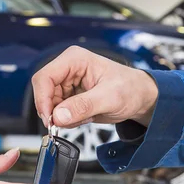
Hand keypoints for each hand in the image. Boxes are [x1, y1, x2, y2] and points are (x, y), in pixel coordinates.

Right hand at [32, 46, 158, 127]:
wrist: (140, 97)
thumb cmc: (131, 89)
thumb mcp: (109, 98)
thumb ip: (83, 106)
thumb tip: (58, 116)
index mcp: (75, 59)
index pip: (44, 77)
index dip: (42, 99)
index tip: (50, 118)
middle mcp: (68, 69)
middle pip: (43, 92)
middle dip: (53, 111)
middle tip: (66, 123)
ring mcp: (67, 83)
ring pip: (49, 104)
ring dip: (63, 117)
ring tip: (85, 116)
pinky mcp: (69, 96)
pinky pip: (58, 111)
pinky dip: (68, 119)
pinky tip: (85, 116)